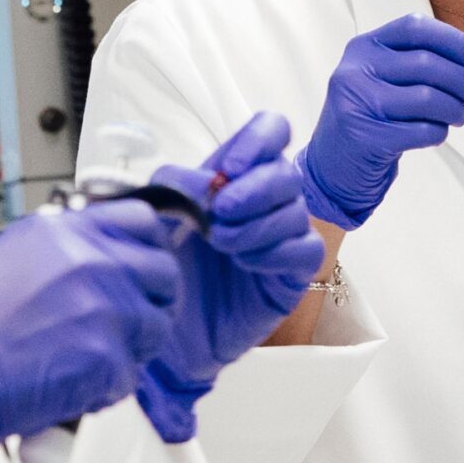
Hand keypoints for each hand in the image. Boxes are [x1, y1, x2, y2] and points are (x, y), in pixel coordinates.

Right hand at [0, 202, 179, 462]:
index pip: (141, 222)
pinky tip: (65, 385)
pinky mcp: (107, 358)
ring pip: (154, 328)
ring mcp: (105, 308)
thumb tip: (98, 260)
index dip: (147, 249)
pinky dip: (104, 388)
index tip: (143, 267)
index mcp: (64, 231)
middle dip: (149, 300)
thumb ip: (62, 254)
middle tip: (122, 323)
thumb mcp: (8, 260)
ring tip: (81, 359)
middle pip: (163, 273)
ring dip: (129, 347)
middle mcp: (91, 260)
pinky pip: (130, 375)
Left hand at [134, 114, 326, 444]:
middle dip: (252, 190)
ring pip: (295, 210)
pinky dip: (274, 252)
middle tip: (220, 214)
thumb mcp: (157, 219)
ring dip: (256, 225)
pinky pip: (305, 248)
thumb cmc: (166, 270)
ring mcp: (284, 233)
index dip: (257, 141)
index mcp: (235, 173)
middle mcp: (266, 198)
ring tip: (222, 244)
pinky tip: (246, 264)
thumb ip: (175, 188)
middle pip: (285, 171)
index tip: (229, 169)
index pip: (269, 131)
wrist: (169, 331)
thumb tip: (206, 181)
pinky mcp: (294, 270)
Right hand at [297, 14, 463, 231]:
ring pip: (428, 98)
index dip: (455, 40)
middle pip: (427, 63)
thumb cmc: (370, 119)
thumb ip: (432, 62)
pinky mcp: (365, 136)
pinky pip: (421, 131)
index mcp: (364, 47)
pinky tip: (435, 133)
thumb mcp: (391, 80)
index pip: (415, 28)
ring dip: (455, 109)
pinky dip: (438, 132)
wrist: (332, 166)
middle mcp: (356, 70)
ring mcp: (357, 103)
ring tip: (458, 116)